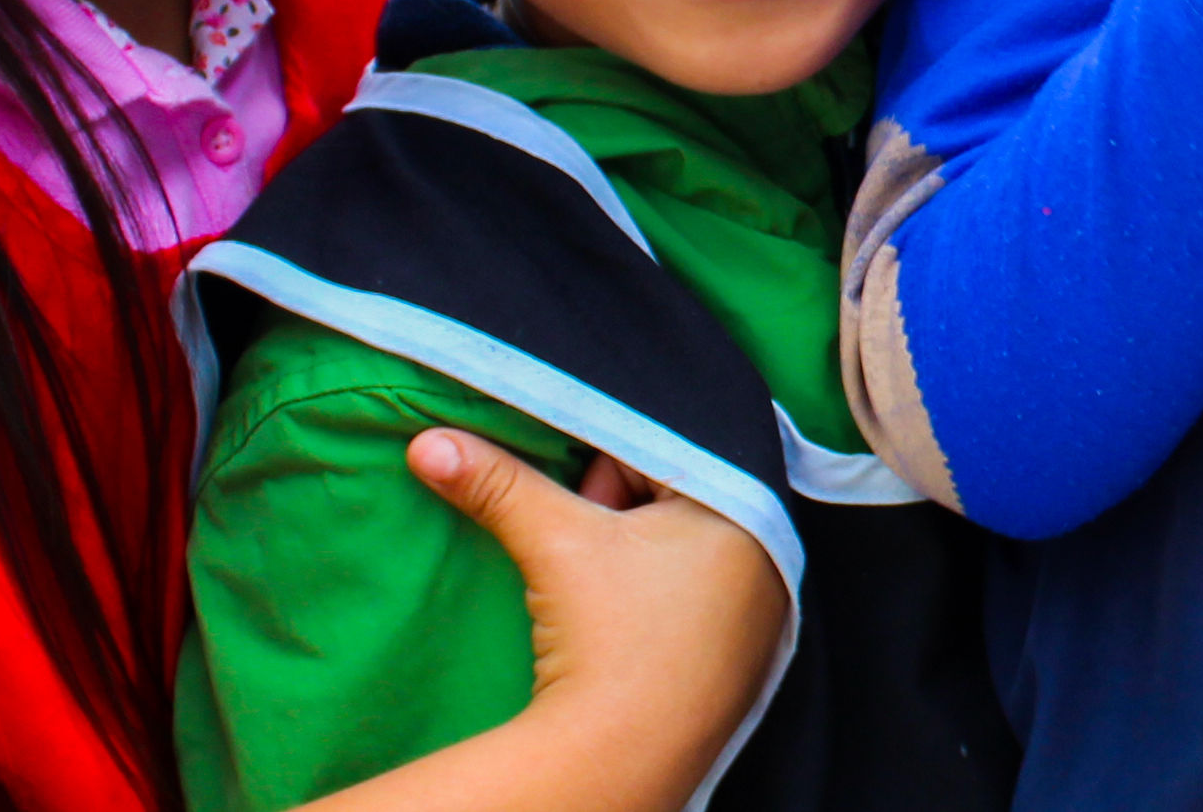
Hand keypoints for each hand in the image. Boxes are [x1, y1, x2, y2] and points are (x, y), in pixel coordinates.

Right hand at [408, 430, 786, 800]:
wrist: (622, 758)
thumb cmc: (607, 637)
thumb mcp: (554, 540)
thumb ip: (497, 481)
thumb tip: (429, 444)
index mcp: (748, 507)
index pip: (666, 450)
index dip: (608, 469)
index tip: (579, 502)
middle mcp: (772, 556)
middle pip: (676, 498)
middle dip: (622, 513)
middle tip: (592, 553)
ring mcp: (765, 613)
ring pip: (684, 548)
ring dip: (638, 558)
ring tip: (610, 597)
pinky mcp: (745, 659)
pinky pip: (699, 601)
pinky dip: (660, 602)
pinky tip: (629, 628)